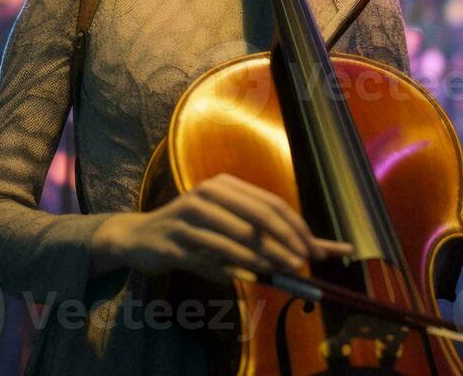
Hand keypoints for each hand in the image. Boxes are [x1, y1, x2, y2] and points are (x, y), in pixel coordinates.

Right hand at [99, 173, 353, 283]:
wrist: (142, 239)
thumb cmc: (195, 235)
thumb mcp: (229, 229)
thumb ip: (268, 238)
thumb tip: (320, 250)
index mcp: (227, 185)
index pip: (272, 203)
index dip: (297, 227)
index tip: (316, 251)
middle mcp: (210, 192)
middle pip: (258, 213)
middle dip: (285, 239)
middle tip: (302, 263)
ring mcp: (190, 213)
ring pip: (236, 234)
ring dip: (262, 255)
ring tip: (281, 271)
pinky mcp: (175, 238)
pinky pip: (211, 252)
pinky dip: (233, 266)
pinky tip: (250, 278)